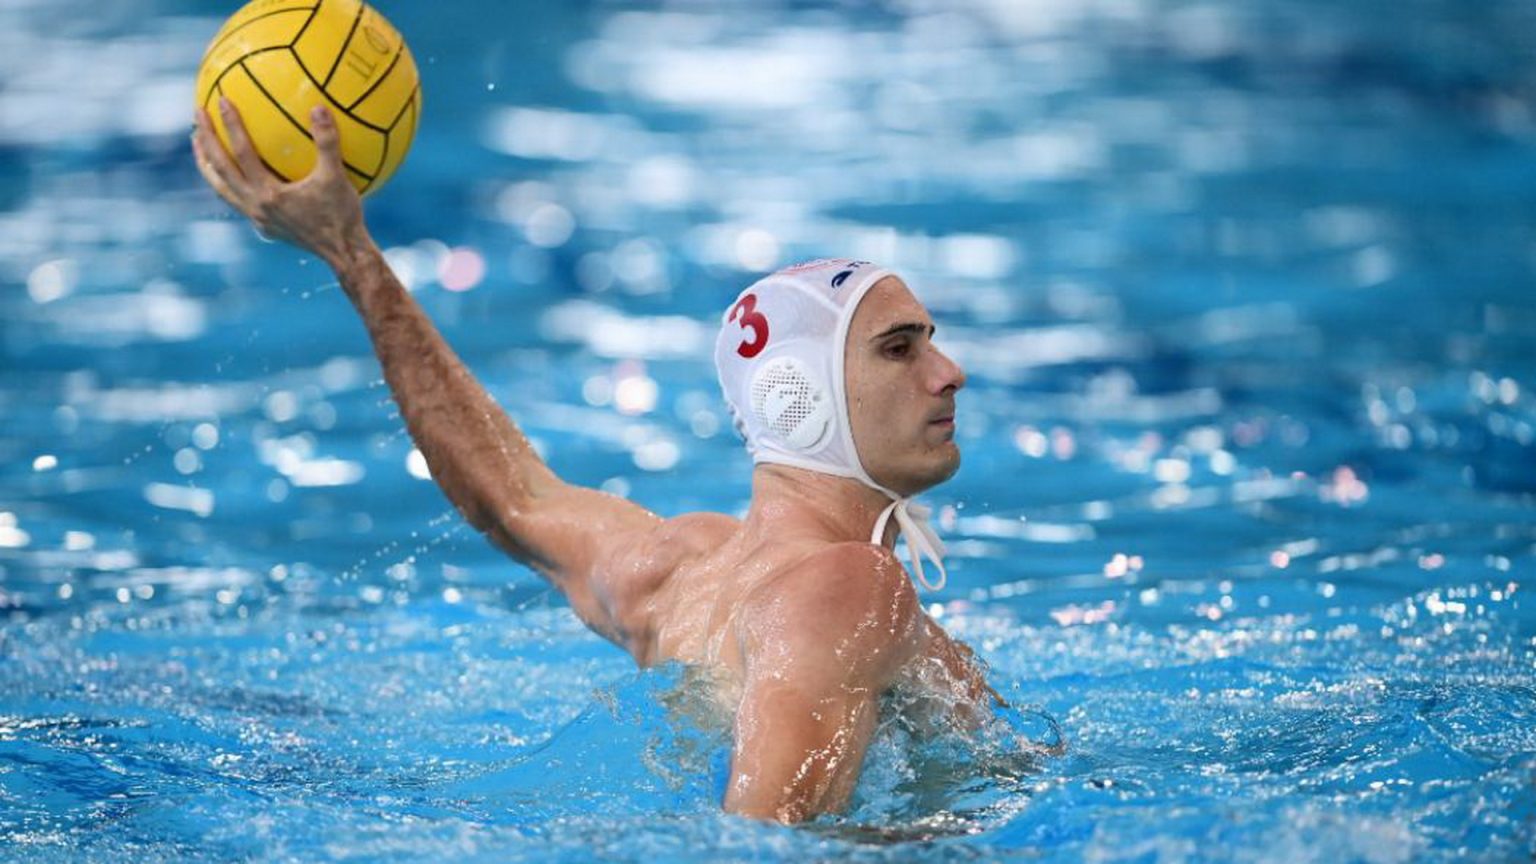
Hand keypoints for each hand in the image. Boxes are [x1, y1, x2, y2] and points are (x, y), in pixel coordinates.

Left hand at [192, 98, 368, 266]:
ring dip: (207, 164)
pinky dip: (226, 181)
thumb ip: (328, 143)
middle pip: (220, 170)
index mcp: (269, 194)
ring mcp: (257, 218)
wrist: (344, 253)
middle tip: (198, 114)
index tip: (221, 100)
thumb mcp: (337, 177)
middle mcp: (255, 206)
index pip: (242, 153)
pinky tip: (231, 171)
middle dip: (206, 140)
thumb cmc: (342, 215)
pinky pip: (235, 199)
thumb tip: (319, 107)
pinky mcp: (264, 226)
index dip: (231, 125)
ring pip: (221, 188)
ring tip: (199, 143)